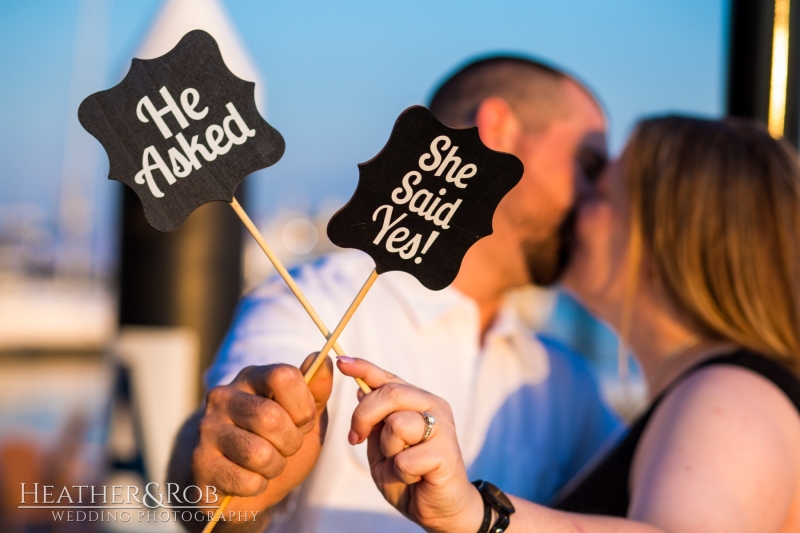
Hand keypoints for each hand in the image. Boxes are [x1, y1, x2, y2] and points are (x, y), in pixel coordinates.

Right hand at [192, 353, 332, 513]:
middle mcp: (224, 396)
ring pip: (258, 453)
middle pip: (271, 417)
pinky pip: (246, 481)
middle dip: (291, 442)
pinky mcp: (200, 462)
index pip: (284, 376)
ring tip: (267, 463)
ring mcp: (208, 428)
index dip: (302, 405)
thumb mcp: (305, 415)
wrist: (244, 484)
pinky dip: (258, 486)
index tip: (303, 421)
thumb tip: (325, 359)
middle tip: (286, 447)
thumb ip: (317, 390)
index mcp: (252, 377)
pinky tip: (248, 477)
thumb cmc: (278, 442)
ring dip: (275, 466)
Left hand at [337, 356, 483, 532]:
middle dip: (363, 416)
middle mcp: (433, 407)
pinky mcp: (446, 453)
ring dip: (388, 451)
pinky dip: (401, 474)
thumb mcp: (382, 446)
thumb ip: (375, 421)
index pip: (388, 378)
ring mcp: (443, 428)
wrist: (438, 509)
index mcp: (417, 401)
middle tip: (356, 439)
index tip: (340, 362)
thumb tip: (361, 389)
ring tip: (402, 465)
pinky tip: (416, 478)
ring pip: (397, 425)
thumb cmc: (409, 476)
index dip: (363, 368)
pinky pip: (405, 460)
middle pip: (390, 394)